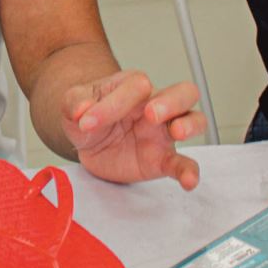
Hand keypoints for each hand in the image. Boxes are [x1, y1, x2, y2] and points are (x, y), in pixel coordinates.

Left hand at [60, 70, 204, 189]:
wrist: (89, 139)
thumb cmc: (89, 113)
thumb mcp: (73, 103)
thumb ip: (74, 102)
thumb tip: (81, 110)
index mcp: (133, 86)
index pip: (136, 86)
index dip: (112, 104)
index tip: (87, 122)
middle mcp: (155, 104)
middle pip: (182, 92)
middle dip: (171, 102)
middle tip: (152, 114)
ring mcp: (163, 131)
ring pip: (194, 119)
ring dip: (189, 125)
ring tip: (177, 132)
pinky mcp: (162, 158)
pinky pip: (182, 162)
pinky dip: (189, 170)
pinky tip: (189, 180)